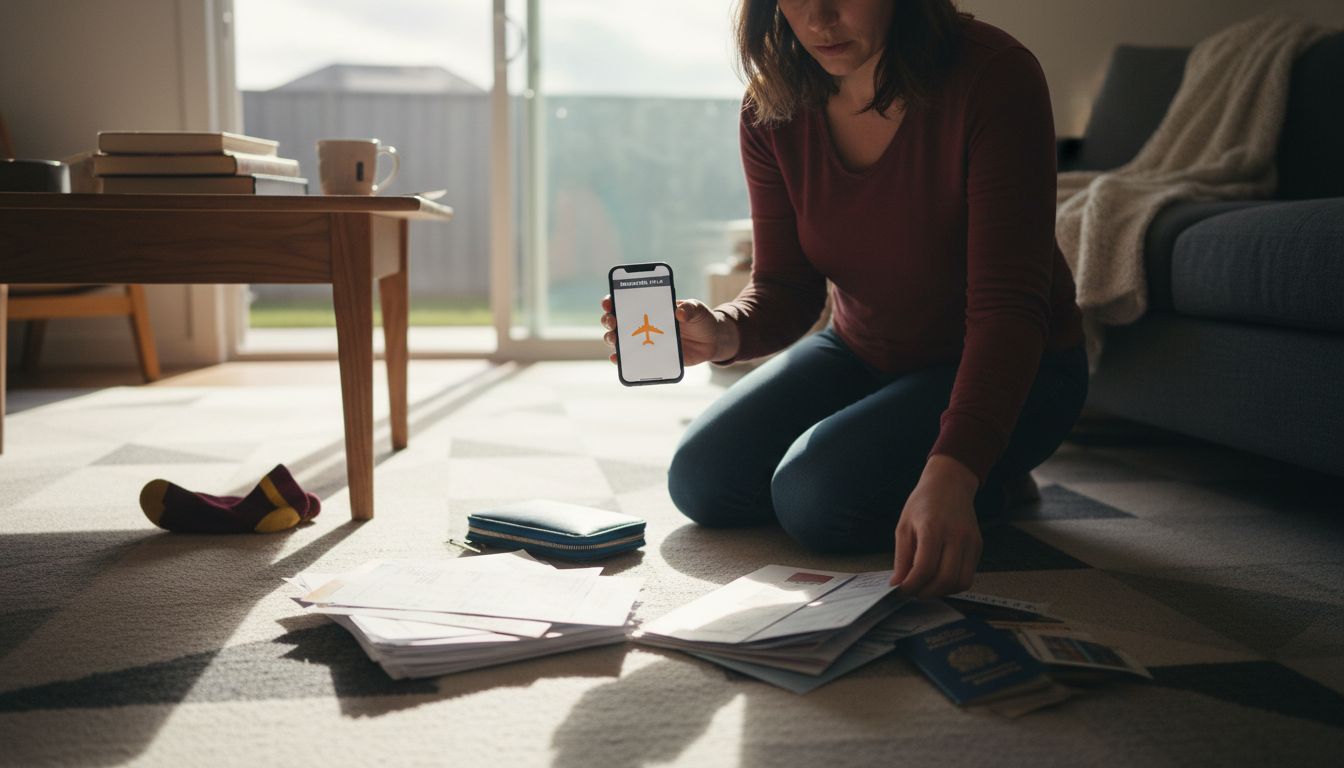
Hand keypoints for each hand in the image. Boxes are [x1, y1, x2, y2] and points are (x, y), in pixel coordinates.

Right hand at [600, 295, 737, 365]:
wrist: (712, 341)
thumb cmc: (701, 319)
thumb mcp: (697, 309)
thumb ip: (689, 308)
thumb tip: (679, 312)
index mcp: (651, 307)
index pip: (625, 301)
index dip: (613, 301)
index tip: (608, 303)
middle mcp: (644, 323)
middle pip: (617, 321)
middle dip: (609, 320)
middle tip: (612, 322)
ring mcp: (646, 340)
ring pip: (620, 339)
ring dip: (612, 339)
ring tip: (614, 340)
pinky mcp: (652, 356)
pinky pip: (632, 358)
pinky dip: (622, 359)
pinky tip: (618, 359)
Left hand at [890, 455, 982, 597]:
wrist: (949, 484)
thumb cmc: (923, 503)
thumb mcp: (904, 526)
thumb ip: (901, 558)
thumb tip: (898, 584)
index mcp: (932, 529)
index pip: (924, 568)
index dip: (911, 586)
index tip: (901, 591)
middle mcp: (955, 536)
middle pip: (945, 579)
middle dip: (926, 592)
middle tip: (913, 592)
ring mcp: (970, 542)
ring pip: (960, 582)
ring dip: (942, 591)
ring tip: (926, 586)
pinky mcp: (978, 546)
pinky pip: (968, 575)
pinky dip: (953, 583)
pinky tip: (939, 578)